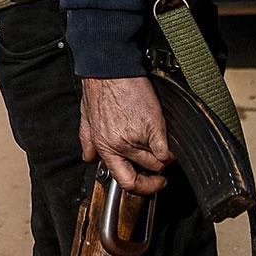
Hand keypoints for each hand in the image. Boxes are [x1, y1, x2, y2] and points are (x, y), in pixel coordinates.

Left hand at [80, 76, 169, 195]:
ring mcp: (135, 138)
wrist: (109, 68)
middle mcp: (118, 145)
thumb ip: (87, 139)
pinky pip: (167, 150)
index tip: (150, 183)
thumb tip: (89, 157)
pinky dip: (169, 148)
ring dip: (162, 156)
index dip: (141, 188)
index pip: (124, 181)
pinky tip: (164, 138)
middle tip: (160, 168)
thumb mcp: (86, 117)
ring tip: (158, 143)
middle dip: (155, 175)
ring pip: (158, 161)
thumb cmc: (98, 88)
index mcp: (103, 145)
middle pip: (145, 174)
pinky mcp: (152, 127)